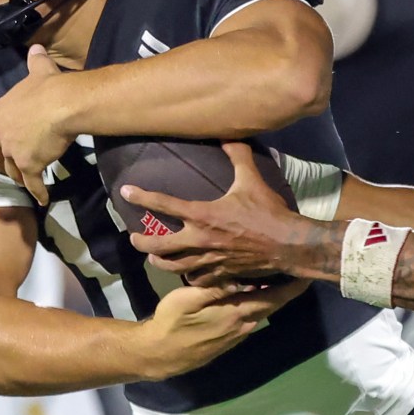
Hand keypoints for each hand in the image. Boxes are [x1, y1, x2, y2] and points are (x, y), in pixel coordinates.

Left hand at [0, 45, 73, 204]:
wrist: (63, 106)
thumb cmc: (49, 87)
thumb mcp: (39, 71)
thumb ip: (35, 62)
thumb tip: (37, 48)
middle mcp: (1, 134)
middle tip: (3, 165)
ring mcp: (13, 152)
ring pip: (10, 170)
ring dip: (16, 176)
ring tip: (25, 181)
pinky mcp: (29, 166)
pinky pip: (31, 183)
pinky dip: (38, 192)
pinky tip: (43, 199)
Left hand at [126, 143, 331, 286]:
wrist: (288, 245)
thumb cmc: (268, 211)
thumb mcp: (252, 179)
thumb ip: (238, 156)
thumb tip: (229, 134)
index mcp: (202, 214)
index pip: (163, 204)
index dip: (141, 197)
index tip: (125, 192)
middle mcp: (199, 240)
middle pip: (157, 247)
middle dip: (141, 243)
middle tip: (134, 238)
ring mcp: (208, 261)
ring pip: (171, 267)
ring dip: (159, 262)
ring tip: (154, 258)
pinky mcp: (219, 276)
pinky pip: (195, 280)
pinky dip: (187, 276)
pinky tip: (186, 272)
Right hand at [130, 279, 305, 380]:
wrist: (162, 354)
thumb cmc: (172, 323)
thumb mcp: (188, 300)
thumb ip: (216, 288)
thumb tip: (240, 276)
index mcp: (238, 313)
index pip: (275, 297)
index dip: (293, 285)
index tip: (308, 271)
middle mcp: (245, 325)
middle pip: (274, 303)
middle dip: (287, 287)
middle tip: (297, 266)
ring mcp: (239, 333)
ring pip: (263, 309)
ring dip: (273, 293)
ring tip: (278, 272)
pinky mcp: (231, 337)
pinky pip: (253, 315)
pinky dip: (260, 301)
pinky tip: (255, 289)